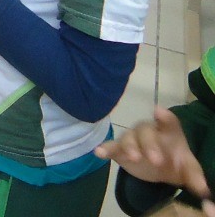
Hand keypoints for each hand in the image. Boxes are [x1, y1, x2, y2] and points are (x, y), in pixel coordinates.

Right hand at [96, 107, 214, 212]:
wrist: (161, 168)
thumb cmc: (175, 161)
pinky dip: (105, 149)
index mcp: (168, 131)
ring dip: (130, 146)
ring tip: (133, 158)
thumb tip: (203, 190)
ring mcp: (132, 139)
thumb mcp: (188, 168)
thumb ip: (195, 176)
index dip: (164, 117)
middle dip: (149, 144)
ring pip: (128, 137)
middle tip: (156, 160)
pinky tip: (99, 153)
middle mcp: (148, 131)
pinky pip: (110, 147)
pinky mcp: (119, 150)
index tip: (159, 112)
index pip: (168, 122)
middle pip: (145, 130)